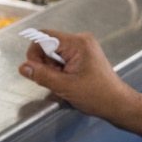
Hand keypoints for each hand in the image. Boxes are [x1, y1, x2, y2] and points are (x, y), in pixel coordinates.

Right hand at [18, 31, 136, 120]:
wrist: (118, 104)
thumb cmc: (99, 96)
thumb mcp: (65, 87)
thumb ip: (42, 75)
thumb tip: (24, 67)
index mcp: (77, 43)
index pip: (43, 37)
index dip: (35, 54)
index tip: (36, 70)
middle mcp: (80, 41)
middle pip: (48, 45)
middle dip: (45, 64)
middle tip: (55, 80)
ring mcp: (83, 48)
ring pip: (54, 53)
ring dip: (53, 69)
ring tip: (64, 82)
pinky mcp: (83, 55)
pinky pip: (62, 58)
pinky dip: (60, 70)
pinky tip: (68, 81)